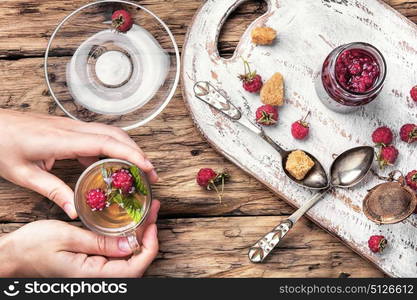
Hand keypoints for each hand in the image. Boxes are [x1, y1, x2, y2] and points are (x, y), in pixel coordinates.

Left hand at [0, 109, 157, 218]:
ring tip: (138, 169)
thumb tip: (75, 211)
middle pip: (115, 135)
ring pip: (109, 133)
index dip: (129, 153)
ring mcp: (71, 127)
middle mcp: (71, 129)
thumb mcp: (24, 174)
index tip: (146, 166)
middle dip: (137, 152)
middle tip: (150, 173)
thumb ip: (53, 191)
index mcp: (61, 140)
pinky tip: (111, 165)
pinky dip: (112, 148)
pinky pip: (98, 136)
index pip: (105, 143)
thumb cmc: (1, 145)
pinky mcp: (69, 129)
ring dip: (127, 148)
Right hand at [0, 200, 159, 277]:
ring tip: (147, 213)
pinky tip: (131, 224)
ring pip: (129, 259)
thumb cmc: (32, 247)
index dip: (150, 245)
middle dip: (149, 236)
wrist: (12, 256)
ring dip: (141, 236)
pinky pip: (117, 257)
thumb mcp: (67, 237)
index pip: (135, 267)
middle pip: (136, 262)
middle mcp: (98, 279)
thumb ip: (100, 243)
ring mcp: (95, 275)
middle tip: (153, 209)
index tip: (152, 222)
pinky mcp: (92, 268)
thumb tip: (131, 244)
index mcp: (93, 276)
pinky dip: (128, 239)